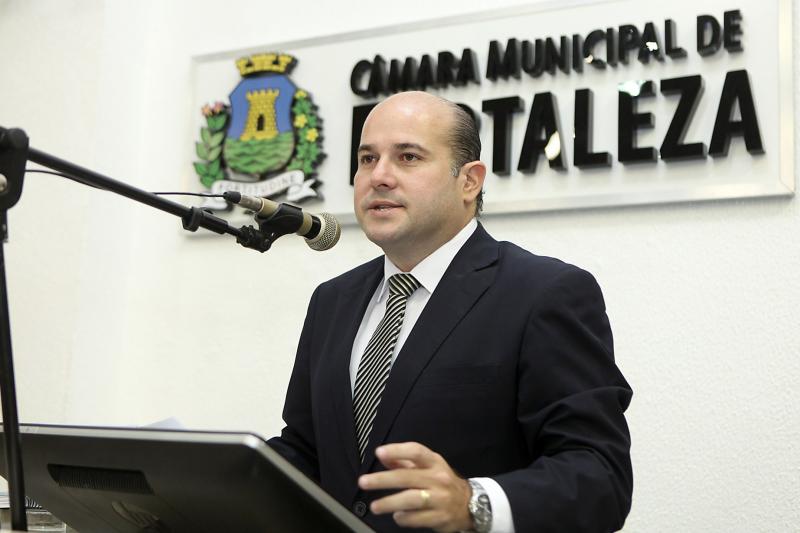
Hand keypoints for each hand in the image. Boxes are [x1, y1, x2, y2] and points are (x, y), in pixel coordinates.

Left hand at [358, 442, 472, 531]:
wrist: (470, 504)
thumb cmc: (441, 482)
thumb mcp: (428, 467)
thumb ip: (404, 461)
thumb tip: (383, 456)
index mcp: (434, 462)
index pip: (416, 452)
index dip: (397, 450)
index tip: (379, 452)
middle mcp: (437, 478)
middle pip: (407, 477)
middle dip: (383, 480)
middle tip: (364, 482)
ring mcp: (440, 499)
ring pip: (411, 500)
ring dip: (390, 503)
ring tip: (374, 506)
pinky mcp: (440, 518)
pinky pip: (417, 519)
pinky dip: (404, 518)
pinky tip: (397, 516)